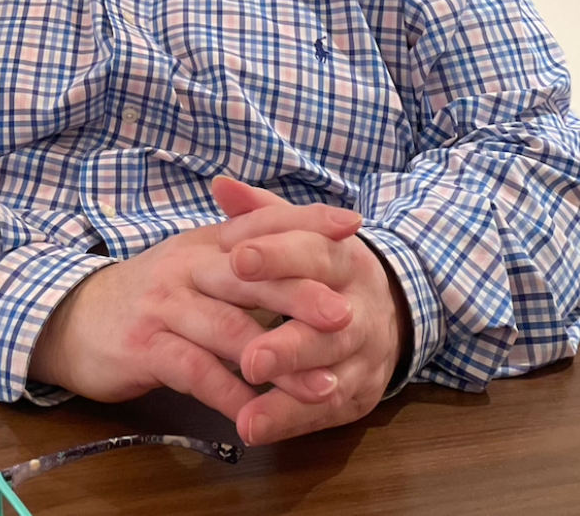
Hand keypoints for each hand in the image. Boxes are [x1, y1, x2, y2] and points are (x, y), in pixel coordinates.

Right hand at [28, 202, 360, 423]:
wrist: (73, 318)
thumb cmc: (149, 295)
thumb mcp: (192, 264)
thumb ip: (241, 256)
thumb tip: (301, 246)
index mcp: (204, 242)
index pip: (259, 223)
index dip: (305, 222)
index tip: (352, 224)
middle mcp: (186, 265)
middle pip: (249, 275)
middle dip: (300, 294)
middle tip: (347, 314)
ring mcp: (163, 305)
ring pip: (228, 330)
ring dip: (278, 361)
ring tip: (323, 385)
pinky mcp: (143, 346)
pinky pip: (194, 371)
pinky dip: (229, 393)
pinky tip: (257, 414)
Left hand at [214, 177, 411, 445]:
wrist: (391, 307)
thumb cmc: (324, 264)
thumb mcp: (302, 232)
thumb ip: (261, 212)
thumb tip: (220, 184)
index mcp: (345, 257)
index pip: (312, 251)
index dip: (276, 254)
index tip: (236, 257)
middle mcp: (360, 308)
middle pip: (326, 326)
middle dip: (289, 344)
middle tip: (250, 358)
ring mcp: (363, 355)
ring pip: (329, 375)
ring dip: (289, 392)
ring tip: (248, 406)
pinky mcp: (358, 394)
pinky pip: (324, 413)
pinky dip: (288, 420)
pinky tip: (252, 427)